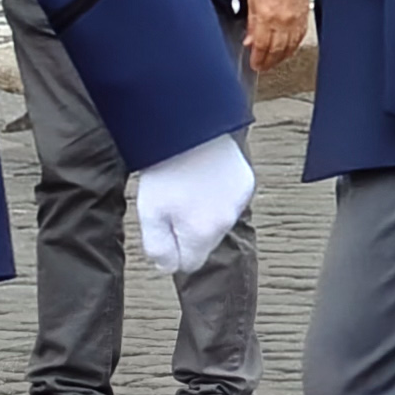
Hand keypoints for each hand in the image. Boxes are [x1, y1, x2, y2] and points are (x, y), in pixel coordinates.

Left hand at [135, 131, 254, 277]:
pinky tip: (205, 174)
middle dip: (189, 230)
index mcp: (201, 235)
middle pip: (205, 242)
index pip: (189, 264)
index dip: (172, 249)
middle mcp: (226, 223)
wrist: (189, 127)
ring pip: (219, 220)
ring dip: (205, 211)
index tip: (163, 227)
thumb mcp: (149, 213)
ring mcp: (240, 202)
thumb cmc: (165, 169)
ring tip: (188, 185)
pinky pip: (231, 199)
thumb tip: (168, 267)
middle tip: (172, 201)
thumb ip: (158, 248)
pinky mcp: (246, 182)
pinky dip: (219, 192)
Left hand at [240, 0, 311, 72]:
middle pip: (276, 51)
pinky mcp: (305, 18)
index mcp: (267, 17)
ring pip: (289, 48)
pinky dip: (293, 48)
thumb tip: (249, 41)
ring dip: (280, 58)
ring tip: (274, 63)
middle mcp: (282, 22)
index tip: (255, 65)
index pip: (262, 46)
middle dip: (269, 62)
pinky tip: (288, 51)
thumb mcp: (251, 0)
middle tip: (263, 67)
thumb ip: (251, 24)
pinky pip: (299, 39)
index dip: (258, 59)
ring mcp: (295, 21)